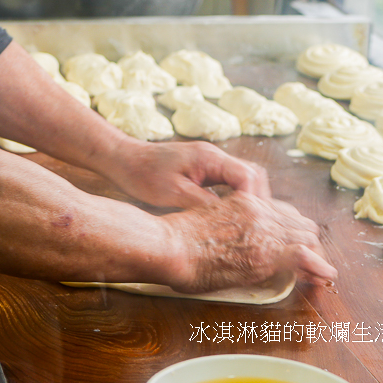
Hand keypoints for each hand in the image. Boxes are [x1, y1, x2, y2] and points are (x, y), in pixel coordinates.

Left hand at [98, 139, 270, 209]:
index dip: (256, 202)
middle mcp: (214, 156)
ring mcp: (210, 161)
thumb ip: (204, 205)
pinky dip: (236, 197)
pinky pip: (230, 182)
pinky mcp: (204, 169)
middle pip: (252, 175)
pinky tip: (231, 217)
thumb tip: (231, 222)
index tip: (257, 224)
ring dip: (249, 199)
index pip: (248, 177)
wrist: (123, 159)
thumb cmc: (143, 175)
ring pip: (243, 178)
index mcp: (209, 158)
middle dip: (259, 201)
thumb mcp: (173, 194)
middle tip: (259, 227)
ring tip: (249, 225)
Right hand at [164, 190, 336, 290]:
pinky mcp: (266, 251)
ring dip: (315, 254)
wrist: (169, 245)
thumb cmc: (175, 237)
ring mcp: (264, 229)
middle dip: (308, 241)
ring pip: (305, 236)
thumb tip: (231, 240)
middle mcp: (258, 209)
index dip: (291, 228)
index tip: (296, 241)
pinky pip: (304, 254)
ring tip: (324, 271)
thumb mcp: (205, 218)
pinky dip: (318, 265)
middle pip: (297, 222)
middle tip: (315, 260)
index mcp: (243, 199)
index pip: (280, 210)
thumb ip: (225, 223)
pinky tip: (326, 275)